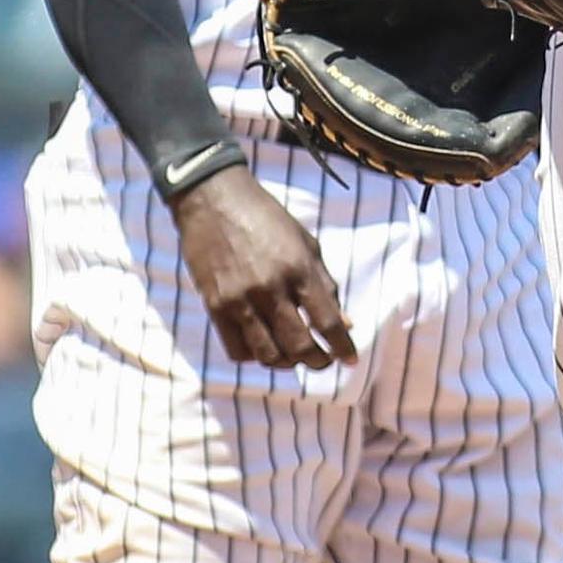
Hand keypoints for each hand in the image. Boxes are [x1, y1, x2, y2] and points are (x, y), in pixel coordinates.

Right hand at [172, 166, 354, 369]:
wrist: (213, 199)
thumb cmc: (265, 217)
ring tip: (294, 357)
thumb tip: (346, 322)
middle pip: (299, 346)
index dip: (343, 347)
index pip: (328, 322)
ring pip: (269, 354)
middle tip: (323, 361)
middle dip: (318, 361)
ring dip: (287, 363)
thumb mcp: (305, 242)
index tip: (350, 359)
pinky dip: (255, 356)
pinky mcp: (215, 306)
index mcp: (298, 268)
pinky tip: (264, 346)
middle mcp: (270, 288)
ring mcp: (240, 300)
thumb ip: (325, 284)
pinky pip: (238, 349)